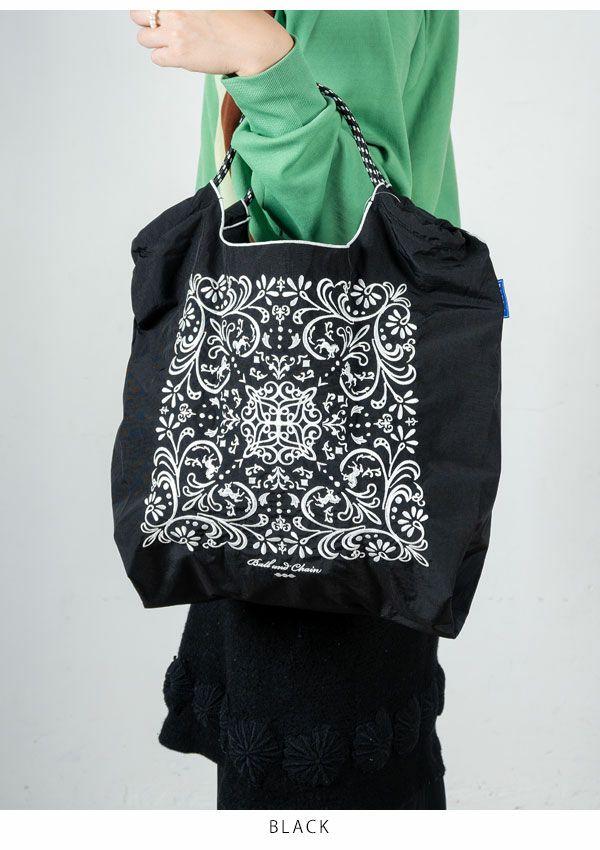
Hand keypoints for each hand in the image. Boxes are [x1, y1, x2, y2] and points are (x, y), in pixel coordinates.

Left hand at [130, 10, 293, 76]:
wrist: (253, 45)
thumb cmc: (240, 21)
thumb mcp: (213, 2)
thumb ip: (188, 4)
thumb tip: (177, 8)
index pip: (147, 0)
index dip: (150, 7)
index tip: (155, 12)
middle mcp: (175, 10)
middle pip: (137, 13)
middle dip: (145, 18)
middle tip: (158, 23)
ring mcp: (175, 33)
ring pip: (143, 37)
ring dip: (153, 39)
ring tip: (169, 40)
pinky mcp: (179, 56)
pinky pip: (156, 57)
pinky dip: (163, 56)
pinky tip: (177, 53)